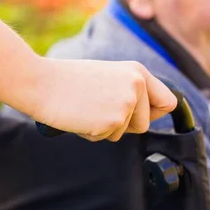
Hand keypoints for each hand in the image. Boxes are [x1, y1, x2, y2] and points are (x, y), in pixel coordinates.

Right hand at [30, 58, 176, 141]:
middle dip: (124, 125)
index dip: (155, 113)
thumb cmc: (68, 81)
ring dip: (106, 128)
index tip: (141, 116)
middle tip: (98, 108)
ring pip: (125, 133)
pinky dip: (92, 133)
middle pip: (145, 124)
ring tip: (87, 108)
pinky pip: (107, 138)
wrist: (41, 82)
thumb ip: (128, 91)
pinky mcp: (113, 121)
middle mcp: (137, 86)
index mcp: (137, 71)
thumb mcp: (108, 76)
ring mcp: (126, 104)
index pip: (168, 101)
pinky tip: (80, 115)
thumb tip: (145, 117)